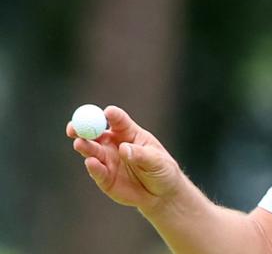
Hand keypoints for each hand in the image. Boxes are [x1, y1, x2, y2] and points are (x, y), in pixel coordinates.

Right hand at [67, 105, 181, 213]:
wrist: (161, 194)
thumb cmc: (162, 170)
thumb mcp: (156, 161)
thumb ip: (140, 154)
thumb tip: (123, 148)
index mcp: (129, 132)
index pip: (118, 120)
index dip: (111, 115)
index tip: (106, 112)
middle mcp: (114, 144)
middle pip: (96, 132)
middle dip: (84, 128)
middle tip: (74, 127)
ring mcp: (107, 160)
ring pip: (91, 150)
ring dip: (85, 146)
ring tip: (80, 144)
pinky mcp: (104, 177)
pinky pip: (96, 170)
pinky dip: (92, 167)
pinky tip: (91, 162)